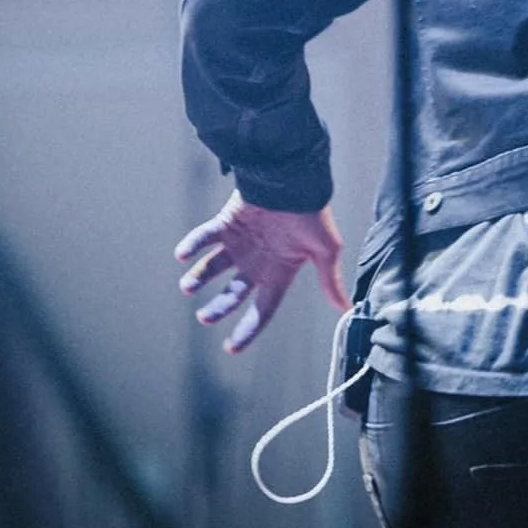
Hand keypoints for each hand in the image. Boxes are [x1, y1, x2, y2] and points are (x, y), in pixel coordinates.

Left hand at [174, 191, 349, 353]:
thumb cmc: (314, 213)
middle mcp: (257, 261)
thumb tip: (346, 309)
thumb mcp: (326, 251)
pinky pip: (204, 236)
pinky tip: (182, 255)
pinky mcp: (227, 222)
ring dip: (198, 276)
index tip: (231, 348)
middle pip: (232, 293)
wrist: (296, 178)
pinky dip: (192, 245)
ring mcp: (240, 242)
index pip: (262, 308)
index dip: (248, 329)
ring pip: (213, 267)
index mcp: (280, 271)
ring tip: (187, 285)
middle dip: (217, 307)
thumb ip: (329, 281)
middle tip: (205, 317)